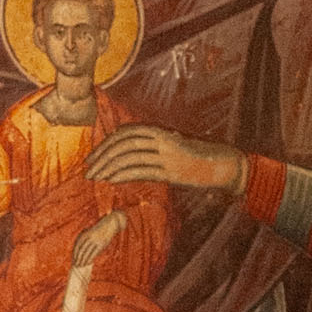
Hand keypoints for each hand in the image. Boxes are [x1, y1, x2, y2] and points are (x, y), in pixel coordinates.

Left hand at [70, 211, 125, 269]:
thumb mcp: (90, 233)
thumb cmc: (99, 230)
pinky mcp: (101, 244)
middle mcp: (89, 238)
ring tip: (82, 266)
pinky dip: (90, 259)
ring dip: (84, 260)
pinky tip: (88, 263)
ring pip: (87, 253)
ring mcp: (95, 241)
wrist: (110, 224)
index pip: (77, 246)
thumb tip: (81, 252)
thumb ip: (85, 240)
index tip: (73, 260)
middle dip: (78, 259)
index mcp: (84, 234)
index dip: (75, 254)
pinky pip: (94, 253)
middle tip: (76, 265)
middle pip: (81, 250)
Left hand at [86, 127, 242, 191]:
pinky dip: (123, 174)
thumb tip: (130, 150)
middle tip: (88, 169)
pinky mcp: (172, 171)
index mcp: (160, 132)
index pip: (126, 133)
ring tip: (95, 177)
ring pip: (129, 157)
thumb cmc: (197, 157)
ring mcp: (167, 155)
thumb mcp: (174, 145)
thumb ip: (154, 145)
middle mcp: (162, 140)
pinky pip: (141, 170)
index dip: (106, 144)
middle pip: (123, 144)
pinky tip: (111, 180)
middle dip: (102, 156)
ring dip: (108, 167)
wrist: (223, 165)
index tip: (93, 156)